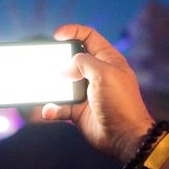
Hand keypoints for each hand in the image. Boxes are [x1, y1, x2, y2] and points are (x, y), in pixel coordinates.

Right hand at [41, 23, 154, 161]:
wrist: (125, 137)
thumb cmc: (120, 103)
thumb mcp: (103, 73)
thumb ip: (82, 62)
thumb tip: (64, 69)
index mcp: (108, 59)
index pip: (89, 36)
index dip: (72, 31)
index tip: (56, 36)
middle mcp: (97, 74)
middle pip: (72, 59)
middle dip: (58, 60)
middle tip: (46, 63)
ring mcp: (87, 92)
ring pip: (63, 83)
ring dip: (52, 86)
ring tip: (43, 87)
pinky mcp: (79, 110)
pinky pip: (60, 106)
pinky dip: (52, 108)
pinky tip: (49, 110)